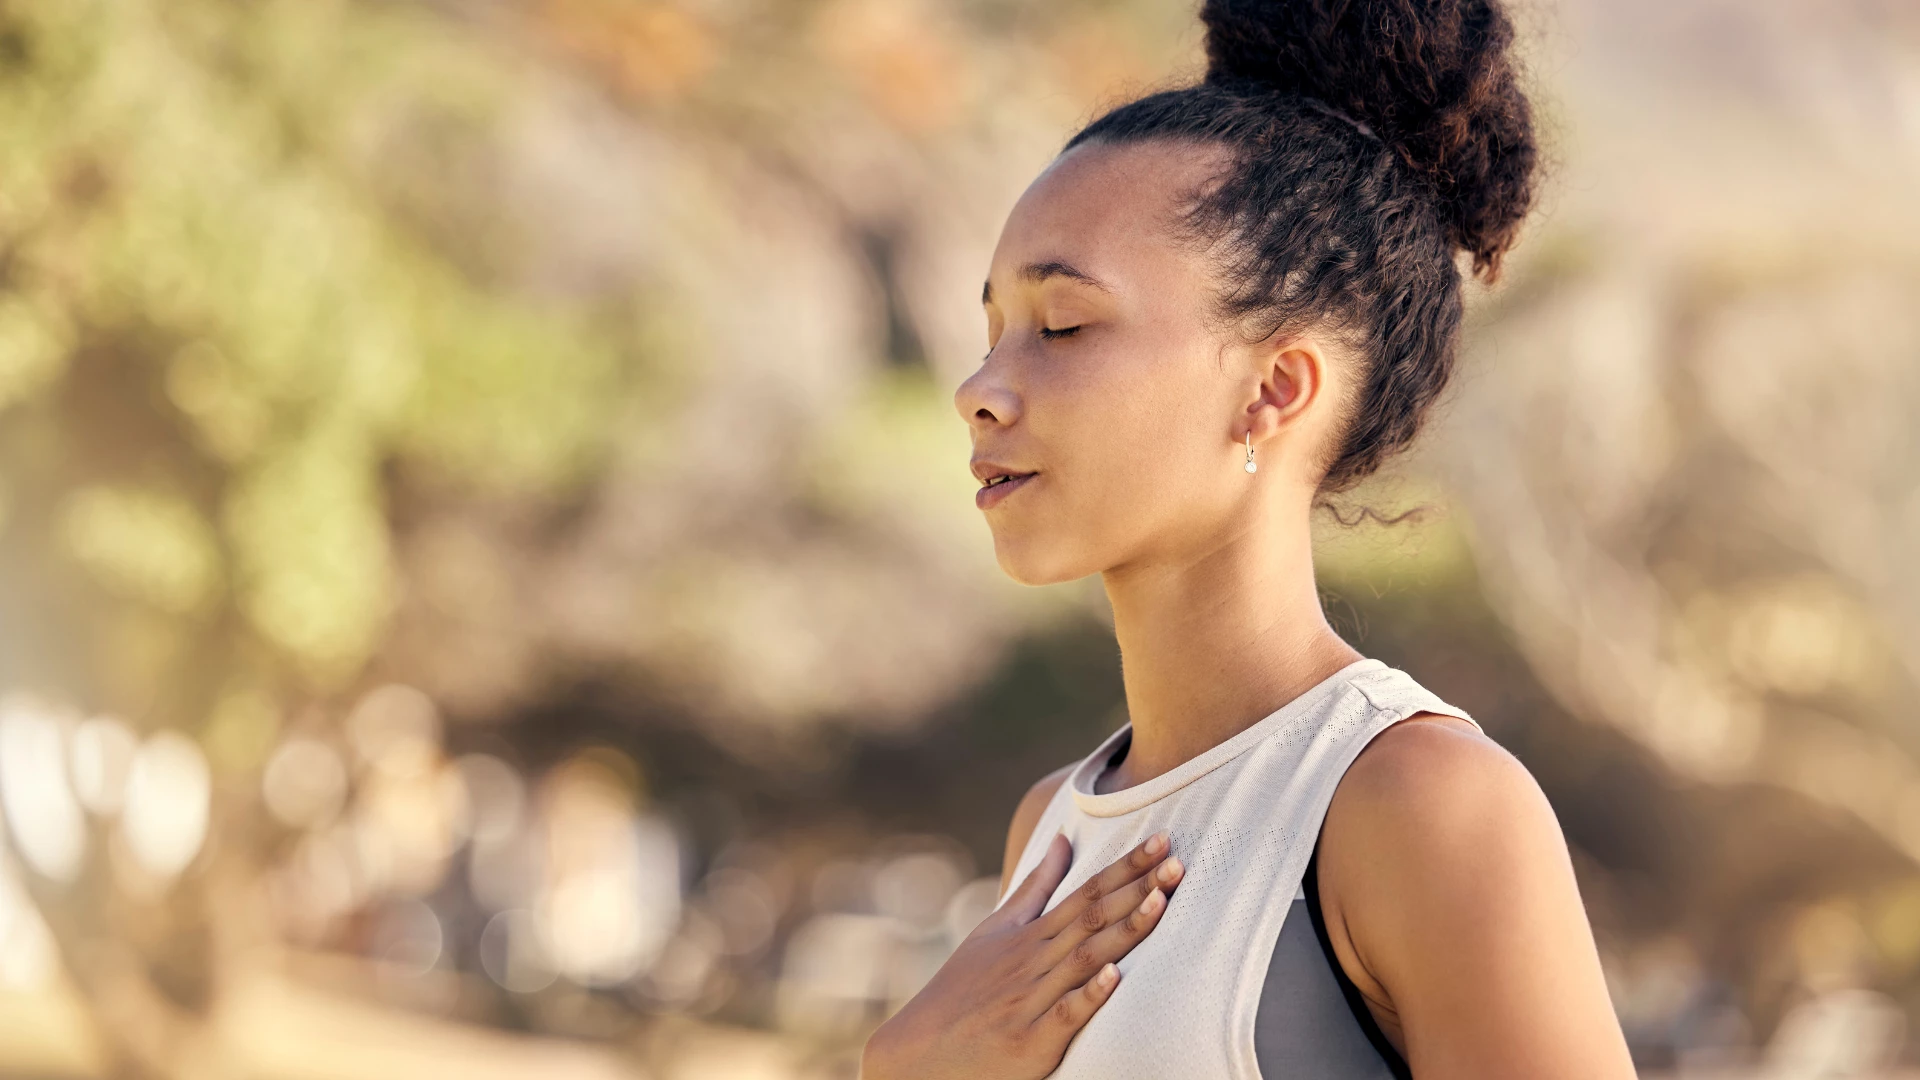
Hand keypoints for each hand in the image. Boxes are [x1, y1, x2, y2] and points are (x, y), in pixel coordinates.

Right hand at [860, 830, 1184, 1079]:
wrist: (920, 1051)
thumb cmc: (963, 988)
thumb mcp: (994, 930)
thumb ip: (1034, 887)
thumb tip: (1062, 839)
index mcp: (1030, 934)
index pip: (1086, 892)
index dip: (1126, 867)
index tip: (1162, 842)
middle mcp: (1034, 960)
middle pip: (1092, 917)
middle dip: (1137, 888)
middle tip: (1179, 860)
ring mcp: (1032, 999)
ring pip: (1085, 958)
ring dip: (1125, 929)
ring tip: (1160, 902)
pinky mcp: (1031, 1041)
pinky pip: (1064, 1015)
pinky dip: (1089, 995)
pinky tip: (1115, 976)